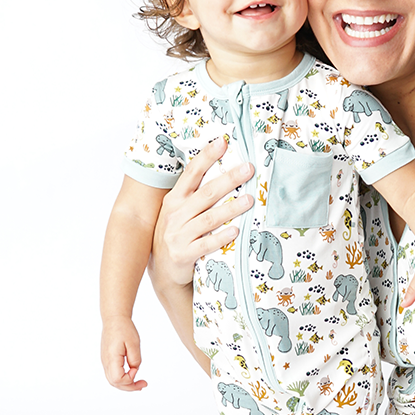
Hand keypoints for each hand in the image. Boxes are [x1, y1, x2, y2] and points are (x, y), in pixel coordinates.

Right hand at [101, 316, 147, 390]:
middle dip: (130, 387)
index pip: (118, 379)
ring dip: (126, 384)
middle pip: (115, 383)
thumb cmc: (124, 329)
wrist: (114, 319)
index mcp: (112, 358)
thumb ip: (135, 359)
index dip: (129, 379)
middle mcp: (106, 362)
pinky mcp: (107, 360)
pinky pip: (113, 374)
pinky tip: (132, 375)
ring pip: (113, 380)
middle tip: (144, 384)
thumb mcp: (134, 343)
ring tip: (139, 384)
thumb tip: (134, 370)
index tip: (136, 368)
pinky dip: (122, 378)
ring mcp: (105, 361)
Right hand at [152, 138, 254, 286]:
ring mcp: (178, 234)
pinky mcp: (184, 254)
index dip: (206, 157)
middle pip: (206, 193)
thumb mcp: (179, 212)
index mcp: (174, 199)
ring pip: (209, 218)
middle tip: (249, 169)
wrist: (164, 272)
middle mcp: (175, 214)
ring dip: (231, 208)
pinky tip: (236, 231)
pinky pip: (206, 244)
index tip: (223, 143)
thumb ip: (195, 195)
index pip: (191, 173)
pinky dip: (221, 237)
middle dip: (229, 179)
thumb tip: (223, 171)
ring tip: (250, 200)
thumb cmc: (177, 235)